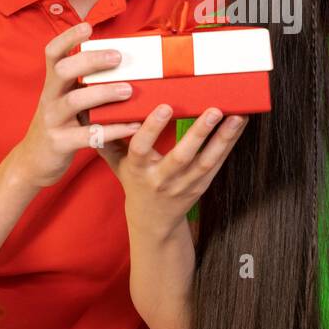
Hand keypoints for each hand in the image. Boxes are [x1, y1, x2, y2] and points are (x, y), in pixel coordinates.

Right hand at [17, 21, 141, 188]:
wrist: (33, 163)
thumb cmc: (59, 126)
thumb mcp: (63, 101)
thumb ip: (81, 84)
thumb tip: (120, 63)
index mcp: (52, 84)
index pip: (52, 53)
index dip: (67, 37)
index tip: (88, 26)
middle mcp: (50, 98)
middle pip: (63, 71)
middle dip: (90, 61)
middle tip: (118, 58)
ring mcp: (53, 121)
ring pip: (75, 101)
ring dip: (104, 93)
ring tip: (129, 90)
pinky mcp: (60, 143)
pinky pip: (88, 135)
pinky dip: (113, 129)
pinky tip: (133, 125)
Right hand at [97, 103, 246, 238]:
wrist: (153, 221)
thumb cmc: (134, 183)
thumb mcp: (116, 165)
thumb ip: (107, 140)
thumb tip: (89, 111)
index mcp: (138, 170)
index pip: (141, 148)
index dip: (152, 128)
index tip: (164, 107)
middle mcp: (161, 179)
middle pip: (182, 156)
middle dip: (198, 133)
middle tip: (213, 110)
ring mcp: (184, 184)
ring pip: (206, 161)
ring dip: (223, 138)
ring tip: (236, 117)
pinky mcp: (201, 185)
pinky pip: (218, 163)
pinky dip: (230, 144)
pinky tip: (239, 125)